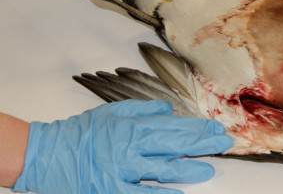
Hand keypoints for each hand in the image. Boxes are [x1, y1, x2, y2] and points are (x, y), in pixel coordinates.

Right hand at [12, 100, 232, 193]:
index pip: (174, 125)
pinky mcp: (113, 188)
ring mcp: (123, 169)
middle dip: (202, 143)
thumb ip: (143, 109)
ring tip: (209, 168)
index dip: (198, 127)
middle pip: (175, 144)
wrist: (47, 153)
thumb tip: (169, 108)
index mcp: (133, 126)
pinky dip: (161, 193)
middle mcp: (132, 146)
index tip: (217, 128)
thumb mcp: (112, 111)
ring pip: (163, 168)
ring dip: (188, 169)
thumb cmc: (81, 132)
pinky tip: (179, 193)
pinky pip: (142, 193)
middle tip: (224, 143)